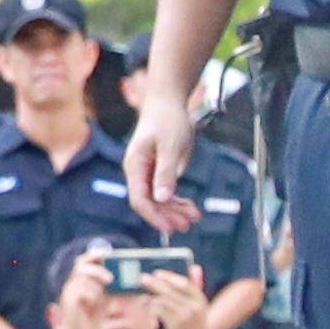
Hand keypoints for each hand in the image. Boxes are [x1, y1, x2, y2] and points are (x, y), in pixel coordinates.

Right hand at [53, 247, 110, 328]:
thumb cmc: (91, 319)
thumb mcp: (104, 301)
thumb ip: (112, 289)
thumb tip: (129, 280)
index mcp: (80, 280)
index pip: (84, 261)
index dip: (94, 254)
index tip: (107, 253)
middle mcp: (73, 283)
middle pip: (82, 265)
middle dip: (98, 270)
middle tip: (111, 279)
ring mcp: (69, 291)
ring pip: (83, 278)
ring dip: (96, 287)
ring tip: (99, 299)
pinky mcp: (69, 301)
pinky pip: (81, 291)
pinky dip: (91, 296)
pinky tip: (92, 305)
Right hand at [125, 94, 199, 230]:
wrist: (168, 101)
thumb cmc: (168, 119)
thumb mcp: (170, 146)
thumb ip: (165, 172)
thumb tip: (161, 198)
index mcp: (135, 166)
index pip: (139, 200)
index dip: (154, 216)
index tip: (170, 227)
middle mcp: (138, 172)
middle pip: (150, 203)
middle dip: (168, 215)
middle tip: (188, 225)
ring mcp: (147, 172)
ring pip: (159, 199)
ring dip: (175, 210)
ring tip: (194, 218)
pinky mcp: (158, 170)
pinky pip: (166, 191)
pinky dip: (178, 200)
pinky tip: (191, 207)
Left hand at [148, 263, 216, 328]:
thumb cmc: (197, 324)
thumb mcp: (200, 305)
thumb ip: (197, 286)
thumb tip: (194, 266)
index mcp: (200, 299)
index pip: (184, 283)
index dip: (169, 277)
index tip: (157, 273)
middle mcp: (194, 306)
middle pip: (170, 290)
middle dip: (154, 283)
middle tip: (142, 278)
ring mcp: (184, 317)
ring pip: (162, 301)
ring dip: (150, 296)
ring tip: (143, 295)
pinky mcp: (175, 326)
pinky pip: (159, 312)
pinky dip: (152, 307)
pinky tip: (148, 306)